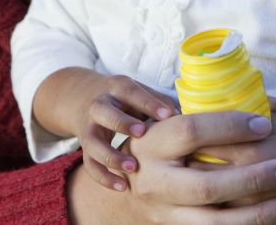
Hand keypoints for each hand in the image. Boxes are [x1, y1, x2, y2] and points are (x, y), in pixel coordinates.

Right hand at [72, 74, 177, 190]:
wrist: (82, 98)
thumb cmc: (124, 99)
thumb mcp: (141, 93)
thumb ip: (162, 103)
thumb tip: (193, 118)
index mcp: (117, 89)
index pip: (131, 92)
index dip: (149, 103)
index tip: (169, 115)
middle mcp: (100, 106)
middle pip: (104, 112)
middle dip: (122, 123)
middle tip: (142, 134)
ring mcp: (90, 128)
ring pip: (93, 142)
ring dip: (111, 156)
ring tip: (132, 168)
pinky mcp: (85, 148)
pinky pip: (90, 164)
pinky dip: (104, 177)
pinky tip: (122, 187)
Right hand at [102, 111, 275, 223]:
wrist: (134, 192)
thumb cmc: (165, 147)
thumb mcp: (173, 123)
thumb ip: (213, 112)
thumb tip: (274, 105)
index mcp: (154, 144)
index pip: (191, 132)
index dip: (229, 127)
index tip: (264, 125)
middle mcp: (155, 182)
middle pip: (205, 185)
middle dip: (252, 179)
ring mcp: (167, 213)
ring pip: (215, 221)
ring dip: (259, 214)